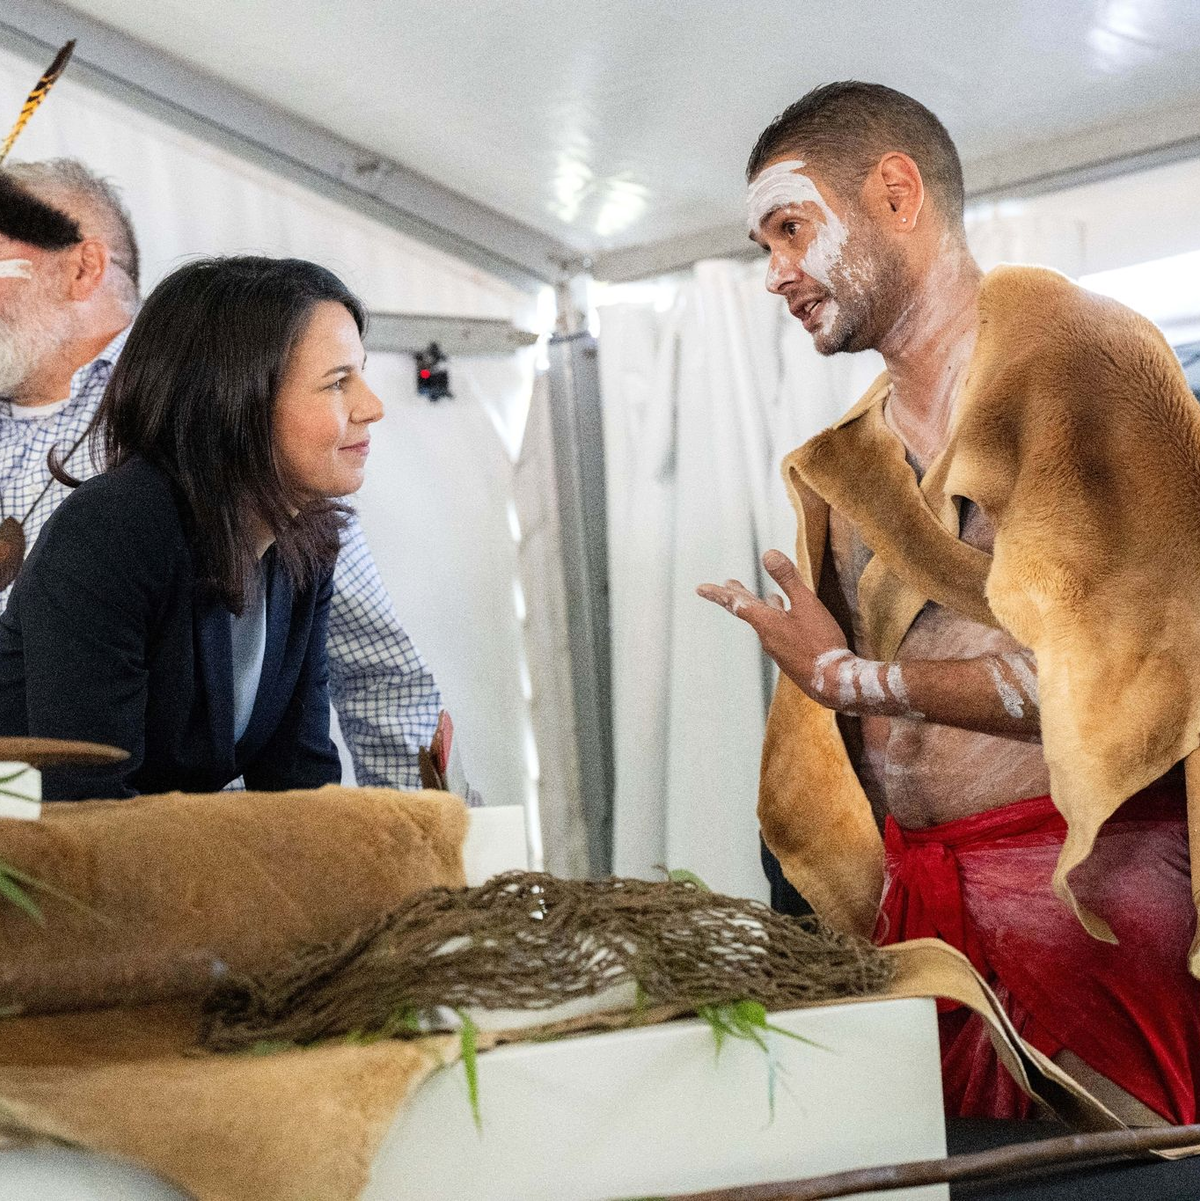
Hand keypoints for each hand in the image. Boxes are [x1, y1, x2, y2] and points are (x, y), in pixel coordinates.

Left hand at [697, 550, 849, 701]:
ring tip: (769, 597)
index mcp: (766, 622)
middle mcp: (767, 636)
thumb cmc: (820, 643)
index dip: (719, 593)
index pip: (737, 603)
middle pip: (748, 612)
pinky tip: (789, 619)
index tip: (700, 588)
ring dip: (763, 607)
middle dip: (738, 596)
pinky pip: (778, 632)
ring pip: (766, 621)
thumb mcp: (807, 605)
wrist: (833, 683)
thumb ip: (788, 579)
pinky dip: (779, 620)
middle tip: (726, 585)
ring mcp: (778, 648)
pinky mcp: (790, 657)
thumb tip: (768, 553)